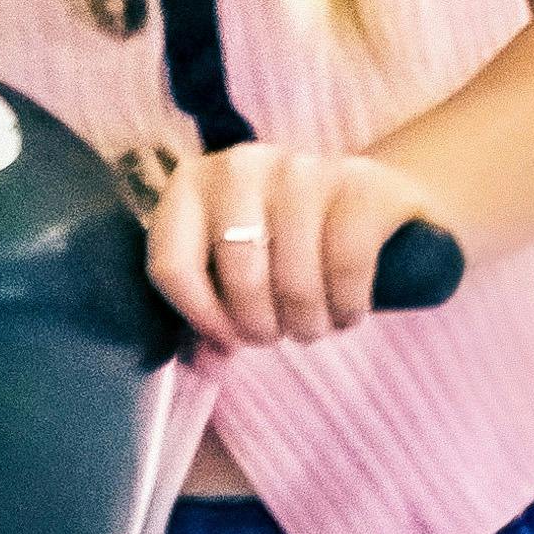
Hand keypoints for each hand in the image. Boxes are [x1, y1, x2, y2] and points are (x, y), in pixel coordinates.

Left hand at [145, 142, 440, 352]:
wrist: (361, 196)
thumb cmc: (281, 242)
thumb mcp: (232, 271)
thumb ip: (208, 317)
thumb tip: (205, 365)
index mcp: (190, 187)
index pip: (172, 267)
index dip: (202, 319)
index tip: (229, 340)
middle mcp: (239, 167)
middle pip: (241, 278)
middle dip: (261, 328)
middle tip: (277, 334)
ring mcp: (300, 169)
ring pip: (296, 279)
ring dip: (307, 324)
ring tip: (312, 325)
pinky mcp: (358, 182)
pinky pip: (347, 265)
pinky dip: (347, 305)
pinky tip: (346, 311)